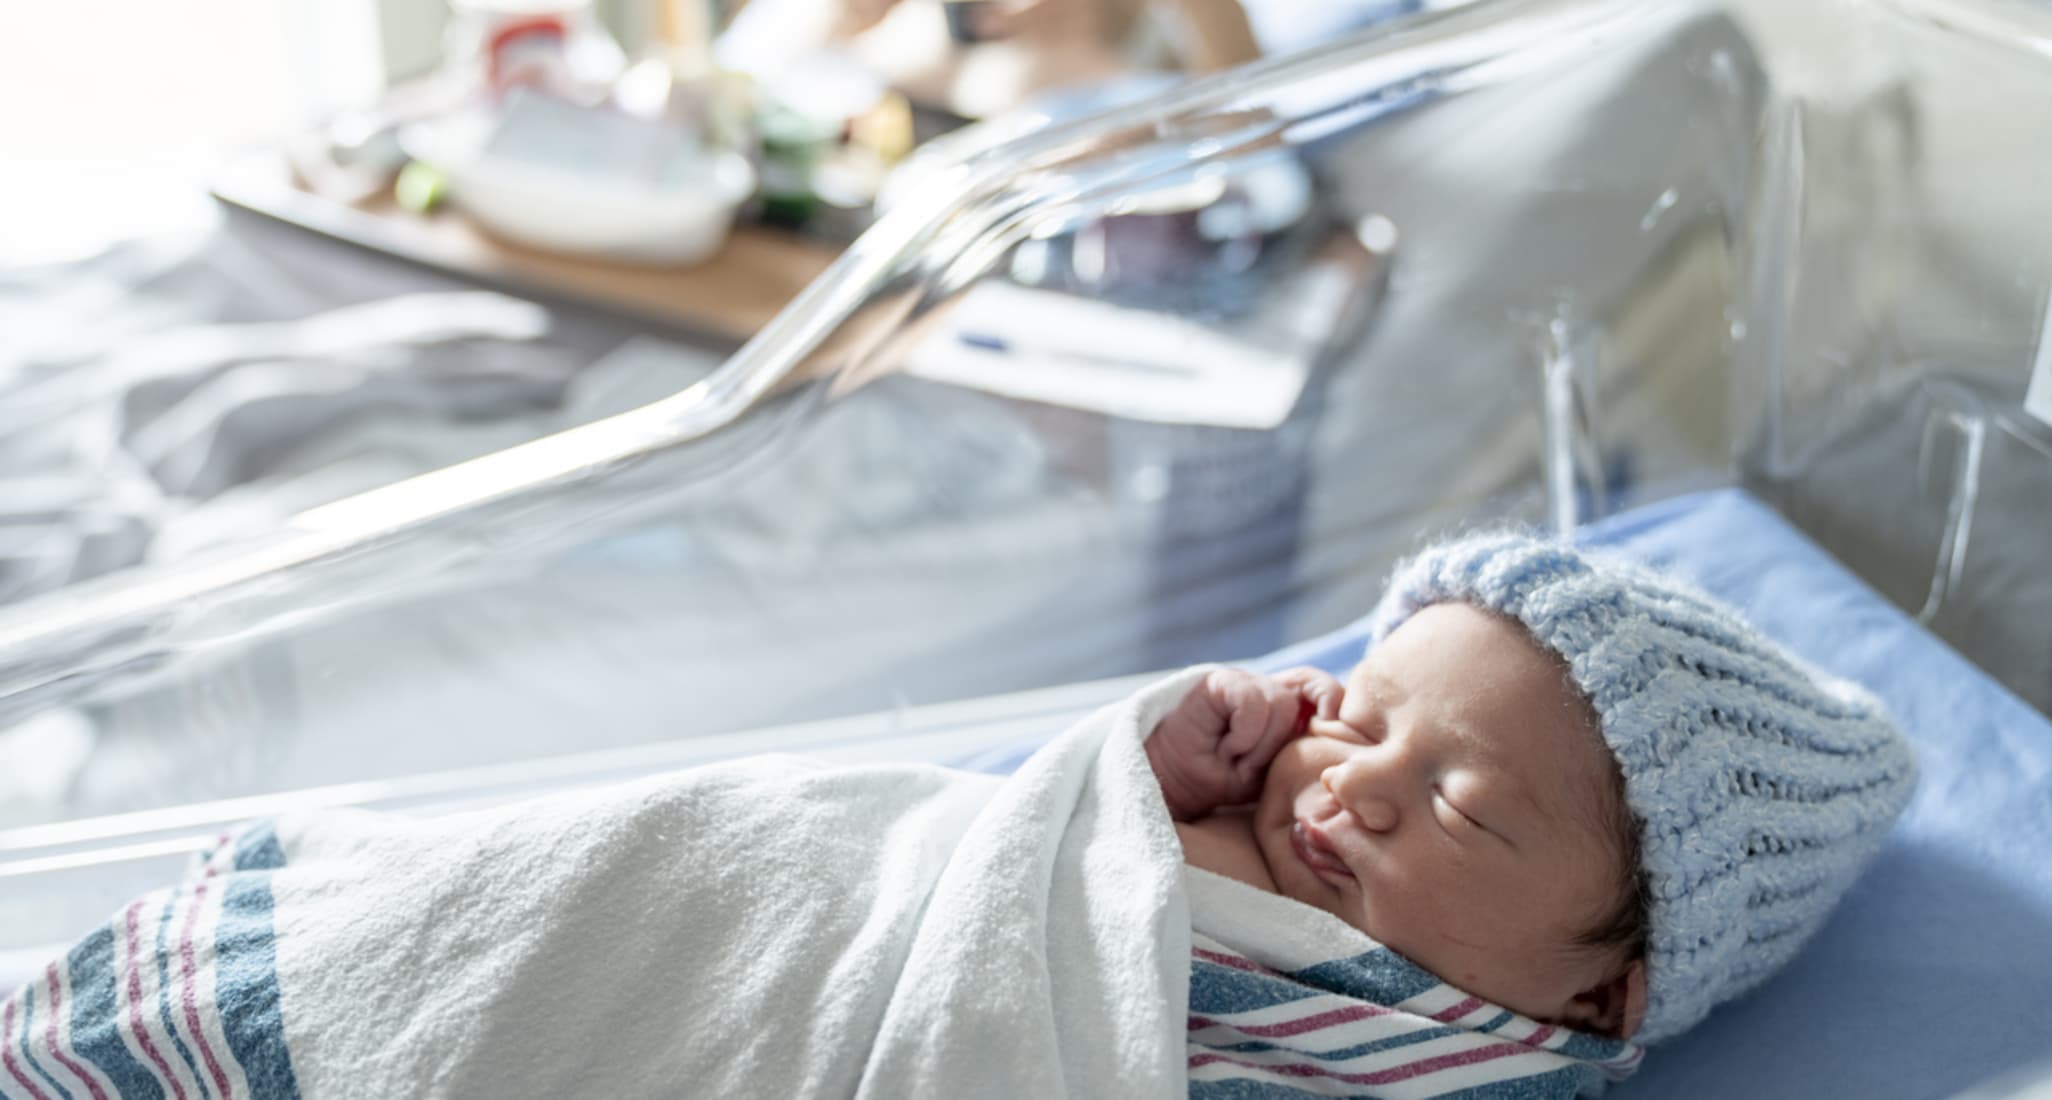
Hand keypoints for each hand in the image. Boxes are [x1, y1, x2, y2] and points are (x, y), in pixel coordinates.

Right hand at [1146, 666, 1343, 821]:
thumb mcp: (1272, 770)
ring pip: (1280, 703)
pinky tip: (1225, 746)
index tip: (1333, 728)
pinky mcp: (1218, 682)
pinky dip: (1244, 733)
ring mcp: (1241, 682)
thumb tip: (1334, 730)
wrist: (1174, 783)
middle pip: (1302, 699)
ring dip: (1260, 742)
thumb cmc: (1223, 779)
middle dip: (1282, 741)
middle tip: (1254, 763)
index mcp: (1283, 708)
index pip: (1322, 686)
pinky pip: (1252, 702)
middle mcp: (1265, 689)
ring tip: (1235, 756)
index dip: (1332, 699)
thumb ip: (1299, 746)